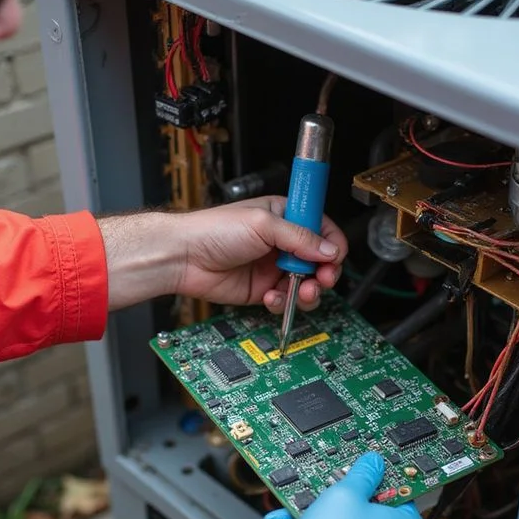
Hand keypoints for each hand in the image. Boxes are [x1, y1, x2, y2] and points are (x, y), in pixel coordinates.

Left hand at [171, 196, 345, 311]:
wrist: (184, 257)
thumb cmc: (213, 230)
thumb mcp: (262, 224)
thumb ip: (299, 237)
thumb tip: (329, 250)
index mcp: (284, 217)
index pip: (322, 229)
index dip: (332, 244)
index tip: (334, 257)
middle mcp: (282, 243)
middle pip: (319, 261)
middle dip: (324, 272)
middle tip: (321, 279)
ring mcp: (272, 268)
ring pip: (305, 284)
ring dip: (307, 291)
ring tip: (301, 292)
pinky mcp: (262, 289)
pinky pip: (284, 300)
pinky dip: (282, 301)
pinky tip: (270, 296)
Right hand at [264, 452, 424, 518]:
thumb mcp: (345, 494)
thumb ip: (361, 474)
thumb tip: (372, 463)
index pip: (397, 489)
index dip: (375, 474)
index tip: (362, 465)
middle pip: (367, 509)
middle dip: (337, 495)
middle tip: (324, 483)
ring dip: (319, 513)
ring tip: (296, 501)